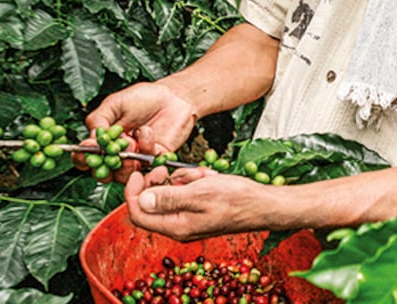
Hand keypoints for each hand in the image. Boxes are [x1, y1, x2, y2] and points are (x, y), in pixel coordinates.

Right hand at [73, 82, 196, 182]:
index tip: (87, 152)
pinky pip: (146, 166)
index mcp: (103, 141)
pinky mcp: (154, 161)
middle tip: (112, 152)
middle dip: (105, 166)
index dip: (82, 158)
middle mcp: (117, 154)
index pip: (85, 157)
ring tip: (131, 142)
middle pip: (103, 173)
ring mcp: (135, 160)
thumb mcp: (115, 104)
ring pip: (123, 175)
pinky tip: (146, 132)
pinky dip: (145, 148)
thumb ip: (99, 120)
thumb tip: (88, 140)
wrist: (172, 97)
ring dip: (125, 162)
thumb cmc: (142, 98)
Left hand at [124, 166, 274, 240]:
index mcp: (176, 226)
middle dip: (158, 182)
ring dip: (180, 180)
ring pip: (169, 195)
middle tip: (168, 169)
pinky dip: (192, 182)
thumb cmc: (236, 200)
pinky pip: (185, 193)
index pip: (138, 214)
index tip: (140, 173)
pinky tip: (207, 178)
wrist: (263, 204)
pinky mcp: (199, 211)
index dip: (133, 192)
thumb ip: (168, 198)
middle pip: (151, 203)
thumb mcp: (199, 193)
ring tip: (199, 175)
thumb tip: (141, 200)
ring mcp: (189, 219)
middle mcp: (179, 226)